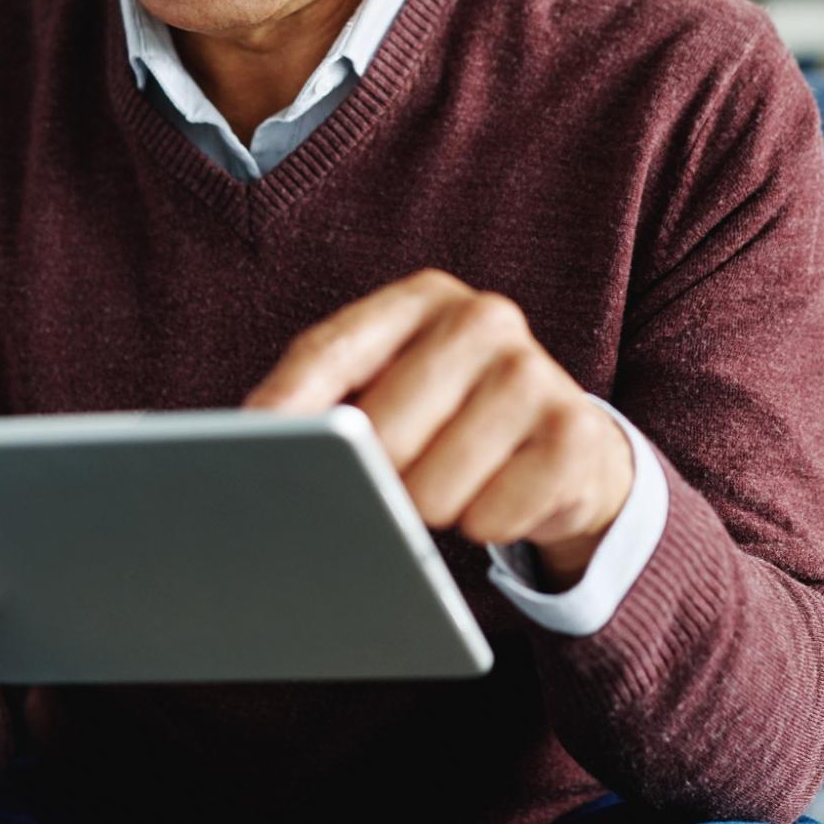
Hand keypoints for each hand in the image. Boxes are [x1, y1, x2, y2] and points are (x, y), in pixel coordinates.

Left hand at [244, 269, 632, 587]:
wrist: (570, 449)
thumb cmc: (450, 418)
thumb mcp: (388, 389)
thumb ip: (326, 401)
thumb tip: (257, 442)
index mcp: (422, 299)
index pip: (331, 351)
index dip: (285, 405)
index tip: (248, 448)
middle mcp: (484, 319)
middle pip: (379, 433)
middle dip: (375, 478)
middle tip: (398, 477)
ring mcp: (536, 372)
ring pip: (432, 489)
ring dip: (433, 508)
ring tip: (454, 482)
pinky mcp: (576, 435)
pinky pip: (491, 517)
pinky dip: (484, 525)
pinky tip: (501, 495)